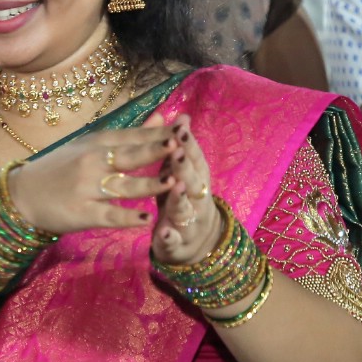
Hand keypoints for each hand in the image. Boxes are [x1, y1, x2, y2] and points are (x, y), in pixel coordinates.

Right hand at [4, 113, 173, 235]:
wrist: (23, 194)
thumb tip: (162, 115)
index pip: (132, 136)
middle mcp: (92, 162)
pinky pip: (109, 215)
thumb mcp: (91, 145)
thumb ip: (130, 134)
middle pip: (129, 156)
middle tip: (179, 144)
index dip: (158, 132)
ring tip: (173, 181)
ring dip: (149, 185)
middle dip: (154, 150)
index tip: (184, 126)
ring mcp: (87, 188)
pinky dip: (128, 217)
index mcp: (96, 144)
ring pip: (123, 186)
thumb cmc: (60, 168)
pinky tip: (147, 218)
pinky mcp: (83, 213)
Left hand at [151, 114, 219, 266]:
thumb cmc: (181, 200)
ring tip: (176, 186)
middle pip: (194, 182)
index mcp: (198, 180)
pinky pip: (174, 241)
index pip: (196, 160)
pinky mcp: (177, 245)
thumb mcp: (178, 174)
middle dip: (186, 167)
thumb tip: (182, 116)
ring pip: (186, 211)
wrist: (194, 245)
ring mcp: (189, 224)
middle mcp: (198, 200)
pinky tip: (162, 232)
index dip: (190, 145)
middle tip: (177, 151)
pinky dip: (169, 237)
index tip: (181, 128)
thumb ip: (178, 149)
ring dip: (181, 199)